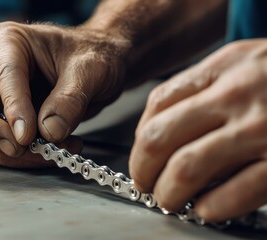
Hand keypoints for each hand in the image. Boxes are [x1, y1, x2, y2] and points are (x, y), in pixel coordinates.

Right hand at [0, 21, 128, 167]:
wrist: (92, 66)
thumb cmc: (88, 57)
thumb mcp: (90, 71)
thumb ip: (70, 99)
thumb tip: (49, 131)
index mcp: (10, 40)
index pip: (3, 74)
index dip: (13, 108)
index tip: (26, 137)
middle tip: (19, 148)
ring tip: (44, 152)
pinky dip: (1, 154)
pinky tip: (35, 153)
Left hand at [129, 39, 266, 221]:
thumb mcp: (244, 63)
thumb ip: (202, 88)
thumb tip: (158, 130)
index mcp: (224, 68)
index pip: (157, 103)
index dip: (139, 138)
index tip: (142, 156)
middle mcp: (238, 95)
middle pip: (159, 137)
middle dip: (142, 170)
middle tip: (146, 184)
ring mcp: (262, 129)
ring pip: (187, 168)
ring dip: (168, 193)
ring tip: (169, 200)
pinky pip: (232, 194)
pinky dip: (209, 208)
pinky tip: (206, 209)